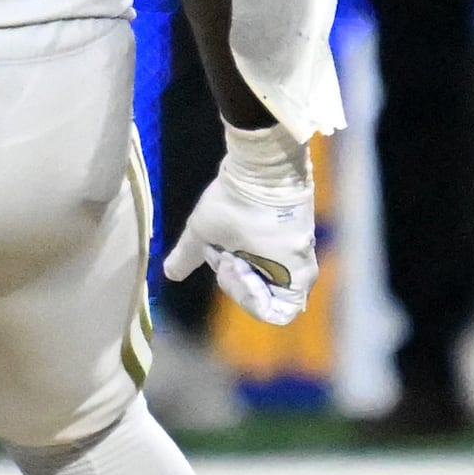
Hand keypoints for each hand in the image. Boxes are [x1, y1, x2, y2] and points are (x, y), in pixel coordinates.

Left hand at [164, 124, 318, 327]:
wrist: (264, 161)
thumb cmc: (237, 203)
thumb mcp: (203, 232)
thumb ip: (187, 257)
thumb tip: (170, 274)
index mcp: (294, 278)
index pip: (275, 313)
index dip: (244, 296)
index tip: (230, 266)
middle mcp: (303, 267)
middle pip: (269, 293)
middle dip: (239, 277)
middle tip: (224, 252)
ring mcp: (301, 247)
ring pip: (268, 271)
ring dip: (243, 259)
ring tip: (225, 238)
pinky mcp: (295, 228)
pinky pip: (272, 252)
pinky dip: (250, 245)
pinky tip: (233, 226)